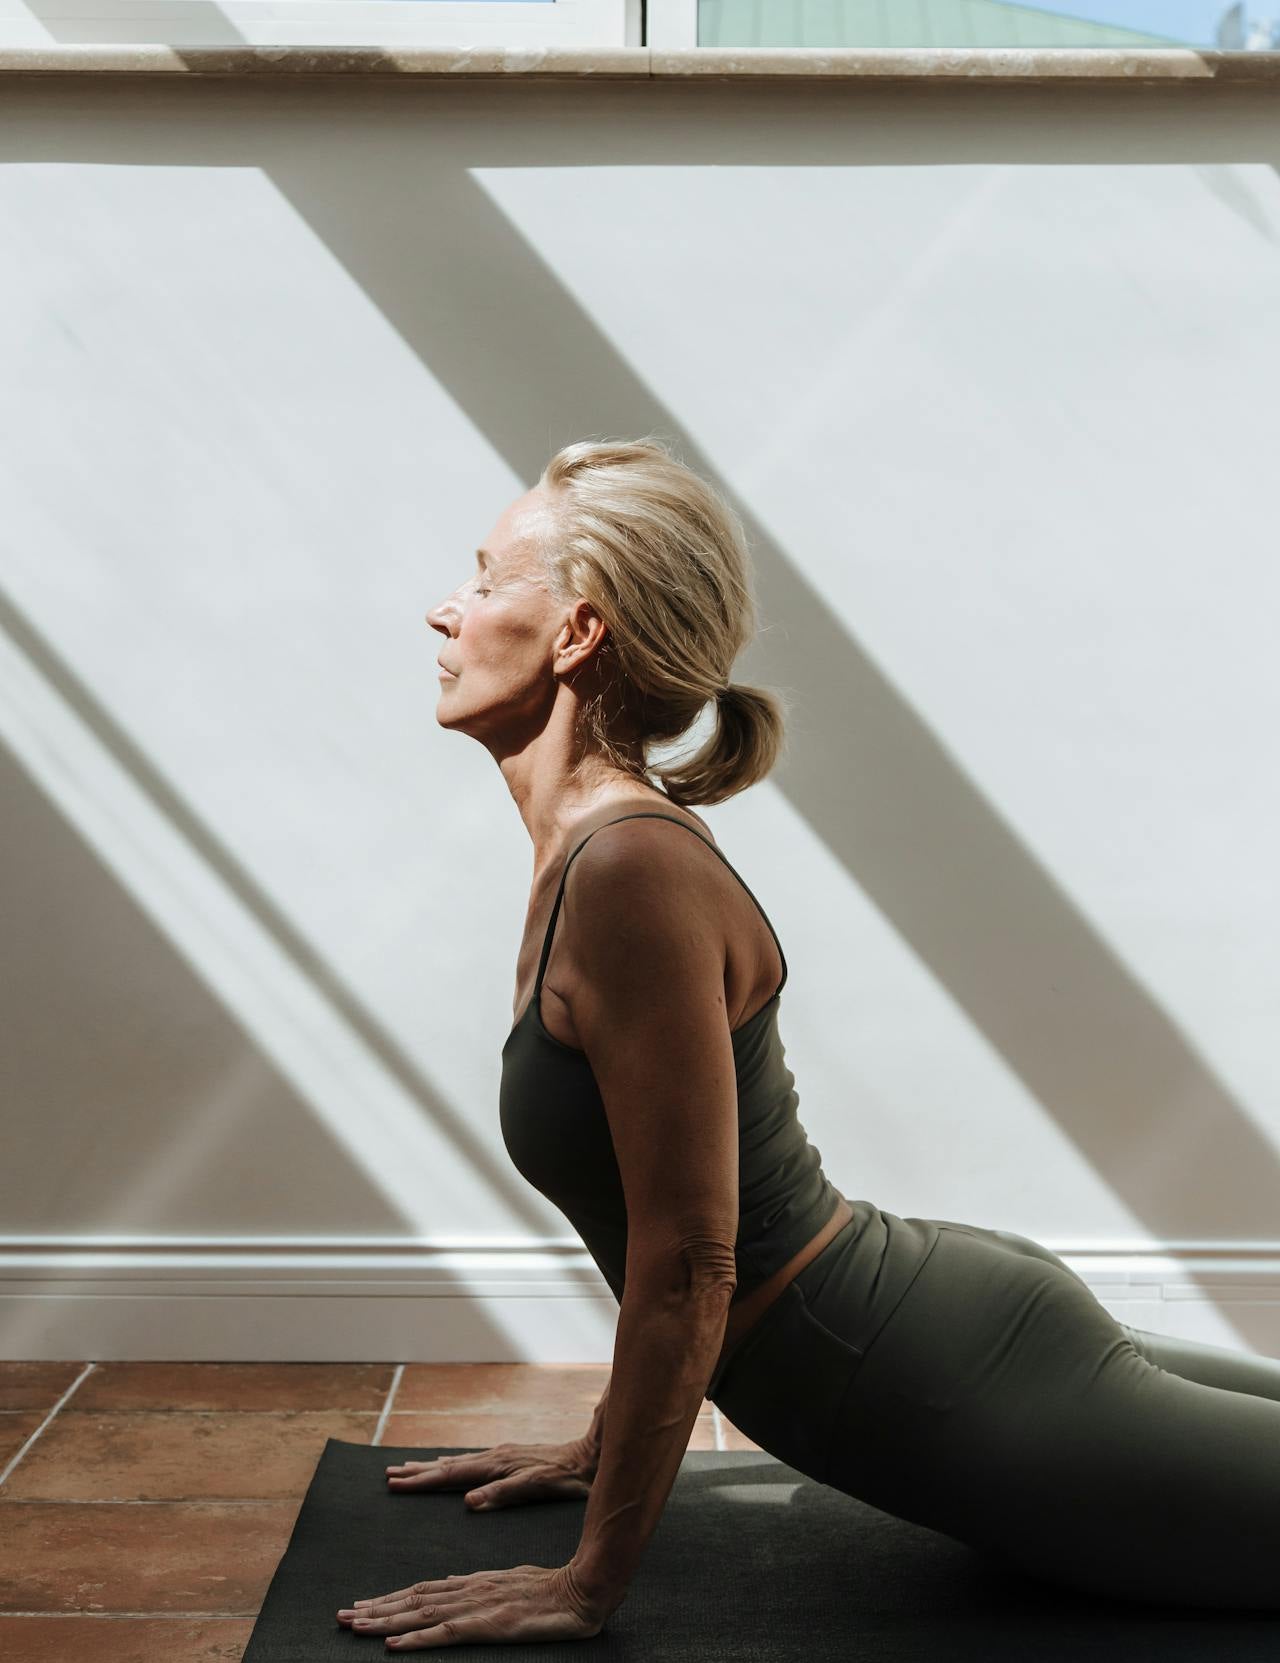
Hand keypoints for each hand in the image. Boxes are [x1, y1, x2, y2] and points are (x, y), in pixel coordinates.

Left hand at [335, 1561, 610, 1647]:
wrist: (583, 1589)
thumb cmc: (552, 1590)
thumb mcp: (511, 1583)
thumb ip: (480, 1586)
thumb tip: (452, 1585)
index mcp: (474, 1582)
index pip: (422, 1590)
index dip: (390, 1599)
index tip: (361, 1606)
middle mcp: (469, 1590)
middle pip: (412, 1599)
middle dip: (374, 1609)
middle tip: (340, 1617)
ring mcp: (477, 1606)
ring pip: (420, 1613)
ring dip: (383, 1622)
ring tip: (353, 1626)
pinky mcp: (488, 1625)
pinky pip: (444, 1634)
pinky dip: (415, 1638)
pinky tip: (393, 1645)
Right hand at [384, 1440, 594, 1509]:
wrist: (589, 1458)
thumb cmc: (564, 1478)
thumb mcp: (535, 1487)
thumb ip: (502, 1493)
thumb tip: (468, 1501)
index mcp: (495, 1465)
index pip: (449, 1474)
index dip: (421, 1481)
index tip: (394, 1483)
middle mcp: (493, 1456)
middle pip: (447, 1465)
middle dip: (417, 1471)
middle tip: (388, 1475)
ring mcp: (500, 1456)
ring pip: (457, 1462)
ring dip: (431, 1467)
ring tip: (408, 1468)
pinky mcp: (508, 1459)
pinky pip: (471, 1462)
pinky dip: (452, 1465)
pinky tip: (449, 1466)